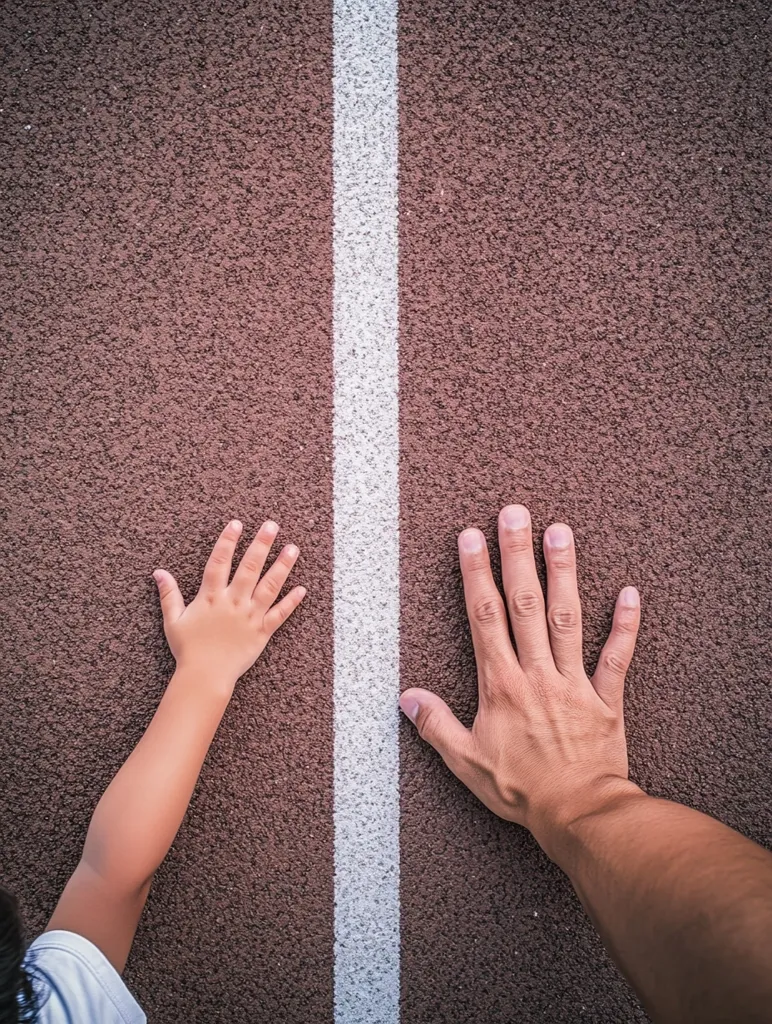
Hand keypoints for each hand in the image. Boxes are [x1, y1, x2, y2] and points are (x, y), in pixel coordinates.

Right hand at [153, 519, 305, 688]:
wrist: (205, 676)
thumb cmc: (188, 649)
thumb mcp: (174, 620)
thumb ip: (169, 594)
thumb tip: (159, 573)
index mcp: (211, 597)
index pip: (219, 562)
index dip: (227, 541)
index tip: (236, 523)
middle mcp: (233, 602)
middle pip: (249, 568)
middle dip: (261, 545)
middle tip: (272, 525)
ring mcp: (249, 616)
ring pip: (269, 587)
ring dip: (282, 566)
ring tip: (293, 548)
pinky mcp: (262, 632)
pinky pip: (279, 615)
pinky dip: (291, 602)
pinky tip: (302, 589)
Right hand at [400, 504, 641, 857]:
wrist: (578, 814)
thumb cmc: (520, 789)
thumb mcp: (466, 762)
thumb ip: (436, 726)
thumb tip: (406, 698)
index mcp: (501, 684)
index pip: (485, 617)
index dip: (476, 574)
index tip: (471, 538)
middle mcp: (536, 672)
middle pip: (525, 603)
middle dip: (517, 555)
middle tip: (515, 514)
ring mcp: (574, 681)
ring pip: (567, 617)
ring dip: (564, 572)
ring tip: (560, 532)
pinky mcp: (605, 698)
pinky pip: (617, 656)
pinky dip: (624, 625)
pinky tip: (629, 592)